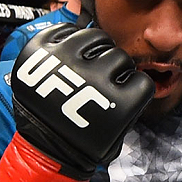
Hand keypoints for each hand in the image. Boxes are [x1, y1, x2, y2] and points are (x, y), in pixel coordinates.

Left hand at [12, 24, 154, 178]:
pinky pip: (63, 30)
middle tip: (105, 78)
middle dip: (116, 67)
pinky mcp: (40, 52)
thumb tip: (131, 78)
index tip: (126, 90)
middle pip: (120, 56)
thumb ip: (130, 106)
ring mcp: (64, 62)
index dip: (134, 85)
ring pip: (94, 37)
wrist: (45, 150)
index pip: (141, 80)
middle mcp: (93, 79)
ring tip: (88, 63)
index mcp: (118, 104)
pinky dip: (69, 38)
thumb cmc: (83, 145)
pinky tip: (71, 53)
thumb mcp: (118, 135)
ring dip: (95, 49)